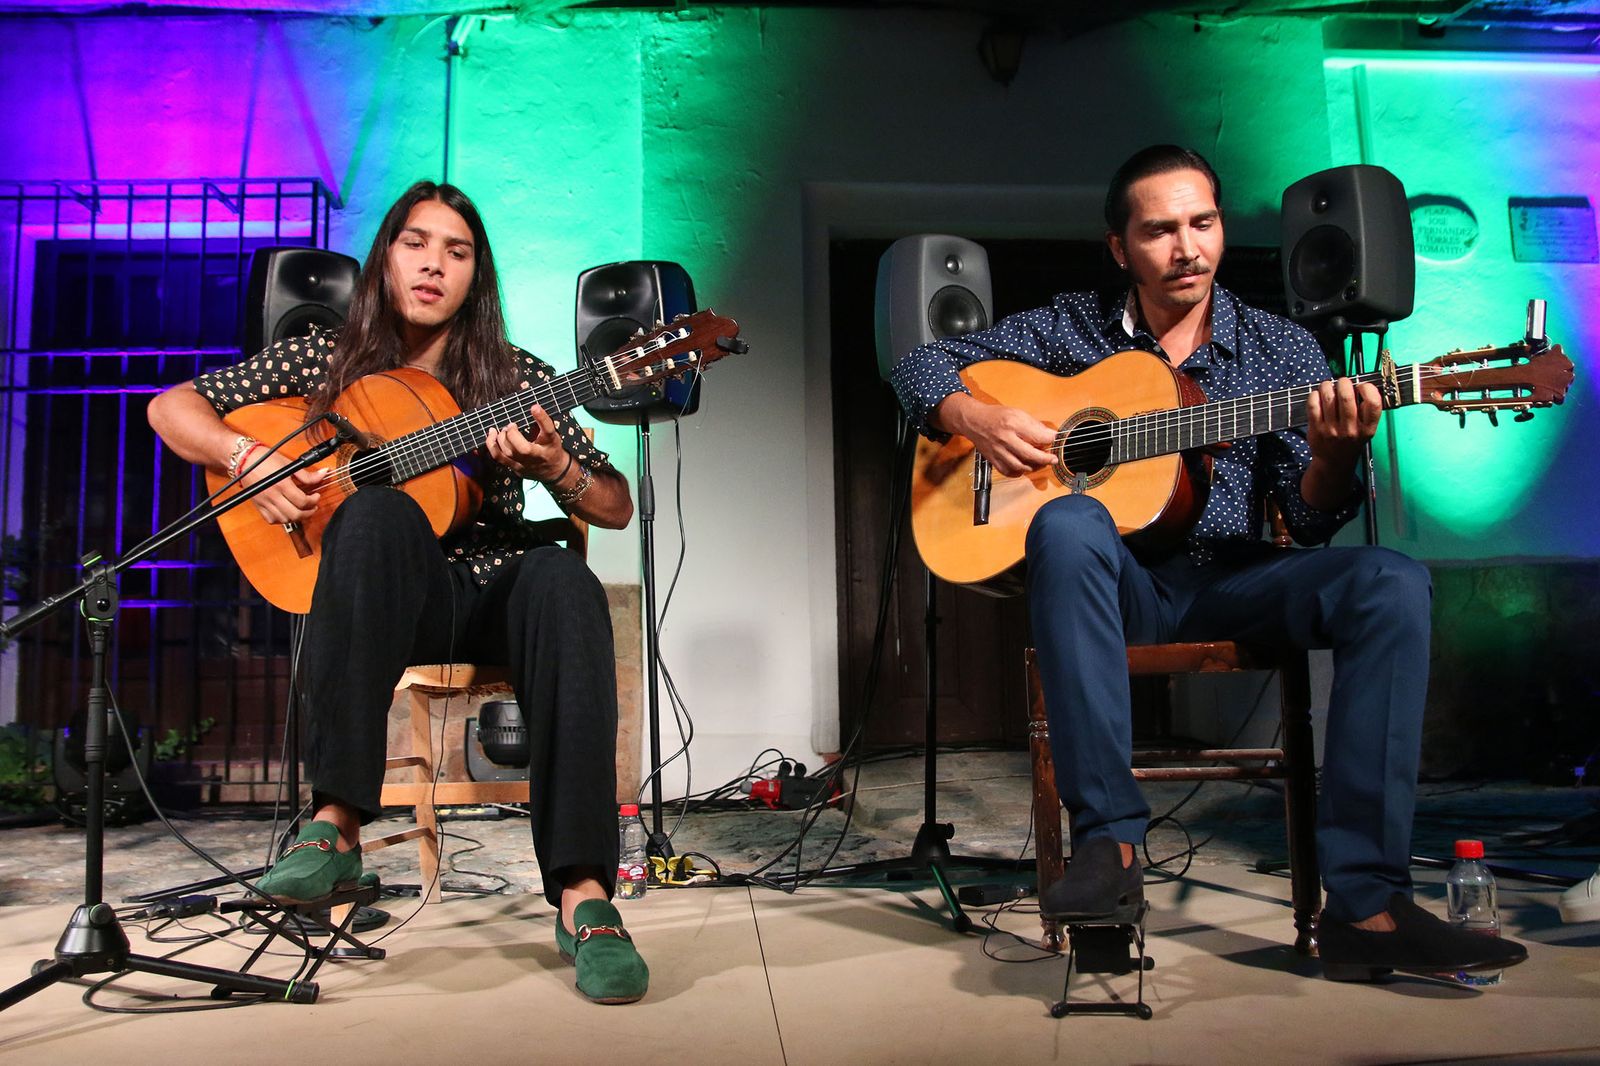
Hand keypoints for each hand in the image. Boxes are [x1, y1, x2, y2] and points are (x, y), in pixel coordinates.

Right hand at [242, 450, 328, 523]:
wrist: (245, 460)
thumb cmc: (265, 459)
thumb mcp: (289, 464)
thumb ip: (306, 474)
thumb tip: (323, 474)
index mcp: (281, 484)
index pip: (302, 501)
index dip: (313, 501)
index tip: (316, 496)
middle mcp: (272, 496)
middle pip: (295, 514)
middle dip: (308, 513)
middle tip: (313, 507)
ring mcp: (264, 502)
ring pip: (284, 519)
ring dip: (296, 517)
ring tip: (302, 510)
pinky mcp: (258, 505)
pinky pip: (271, 520)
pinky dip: (281, 519)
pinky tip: (287, 513)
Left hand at [485, 403, 568, 480]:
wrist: (553, 470)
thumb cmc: (550, 447)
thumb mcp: (551, 433)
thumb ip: (541, 422)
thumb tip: (530, 404)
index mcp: (551, 443)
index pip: (548, 431)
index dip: (542, 418)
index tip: (534, 407)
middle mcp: (539, 455)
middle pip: (524, 449)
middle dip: (513, 434)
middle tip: (512, 425)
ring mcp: (525, 464)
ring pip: (509, 453)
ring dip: (501, 438)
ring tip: (503, 430)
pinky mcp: (515, 467)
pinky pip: (499, 457)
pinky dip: (492, 445)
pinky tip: (492, 435)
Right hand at [940, 394, 1056, 477]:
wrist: (974, 421)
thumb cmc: (996, 416)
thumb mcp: (1017, 413)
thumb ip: (1033, 424)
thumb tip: (1048, 435)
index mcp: (1013, 424)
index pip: (1037, 436)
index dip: (1050, 439)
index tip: (1054, 439)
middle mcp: (1005, 438)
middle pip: (1029, 454)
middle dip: (1045, 458)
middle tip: (1053, 459)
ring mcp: (998, 451)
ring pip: (1020, 466)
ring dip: (1033, 466)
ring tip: (1040, 463)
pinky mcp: (993, 459)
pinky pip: (1008, 471)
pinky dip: (1018, 472)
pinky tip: (1024, 467)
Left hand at [1305, 377, 1381, 467]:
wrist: (1334, 463)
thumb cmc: (1350, 441)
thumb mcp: (1366, 430)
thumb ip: (1366, 411)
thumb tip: (1359, 385)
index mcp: (1367, 428)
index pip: (1373, 403)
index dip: (1368, 388)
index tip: (1362, 386)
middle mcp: (1350, 430)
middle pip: (1347, 396)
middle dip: (1343, 382)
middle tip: (1342, 382)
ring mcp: (1332, 430)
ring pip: (1328, 397)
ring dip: (1327, 386)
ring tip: (1328, 385)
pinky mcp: (1316, 429)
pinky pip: (1313, 405)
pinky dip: (1315, 395)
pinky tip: (1318, 395)